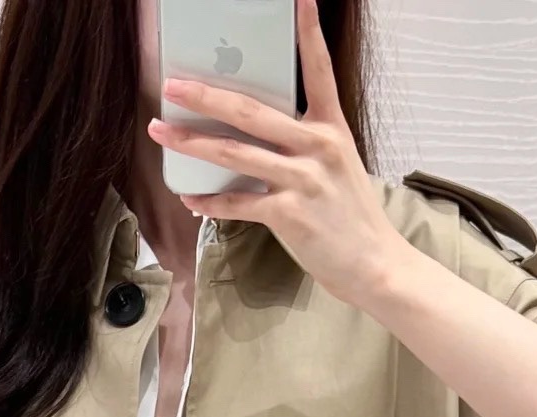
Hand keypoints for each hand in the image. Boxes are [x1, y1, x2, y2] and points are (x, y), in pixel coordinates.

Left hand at [145, 0, 402, 308]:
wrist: (375, 264)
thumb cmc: (351, 218)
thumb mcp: (338, 167)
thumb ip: (303, 145)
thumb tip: (252, 137)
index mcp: (331, 128)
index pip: (319, 69)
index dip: (307, 31)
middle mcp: (317, 147)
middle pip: (251, 111)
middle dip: (206, 95)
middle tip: (172, 84)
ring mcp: (303, 180)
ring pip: (235, 153)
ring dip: (191, 143)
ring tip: (160, 132)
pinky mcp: (290, 215)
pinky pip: (238, 203)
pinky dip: (210, 202)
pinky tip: (190, 198)